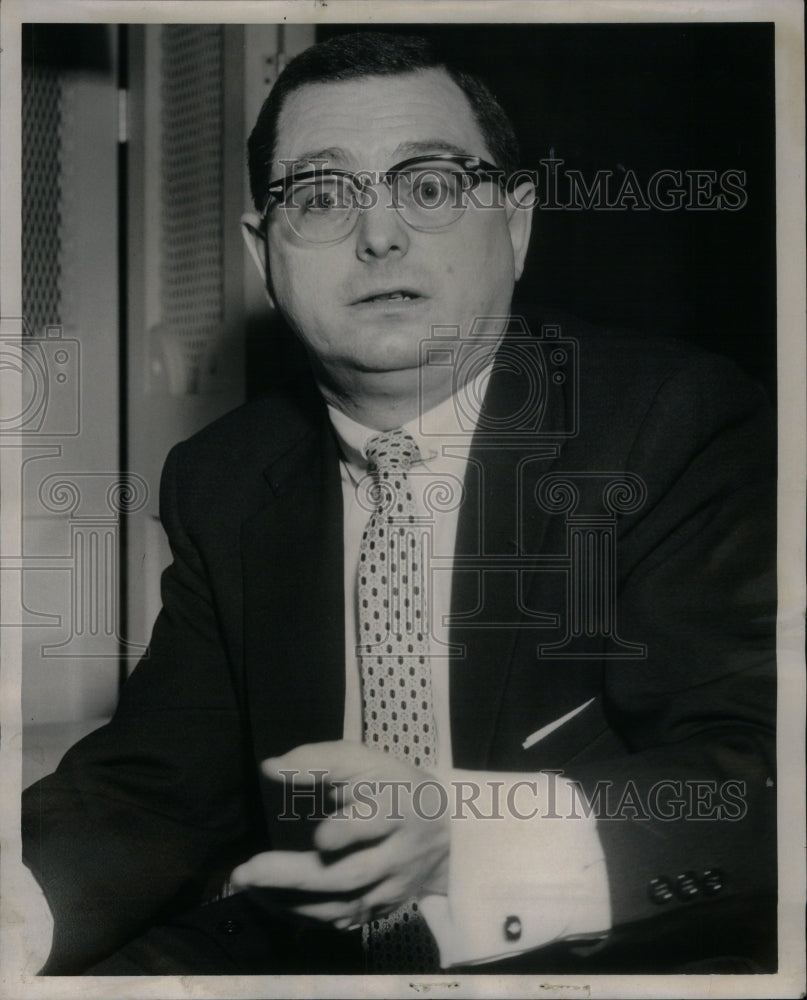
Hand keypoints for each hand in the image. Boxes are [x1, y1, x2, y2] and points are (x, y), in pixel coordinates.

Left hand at [230, 740, 449, 929]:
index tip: (318, 836)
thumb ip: (318, 760)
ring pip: (344, 905)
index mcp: (397, 805)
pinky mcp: (384, 910)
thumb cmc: (392, 785)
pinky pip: (342, 920)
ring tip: (249, 888)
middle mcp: (398, 852)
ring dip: (292, 902)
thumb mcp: (365, 761)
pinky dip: (305, 916)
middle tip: (247, 871)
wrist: (445, 830)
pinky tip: (271, 902)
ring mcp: (392, 888)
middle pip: (350, 873)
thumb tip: (269, 768)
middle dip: (296, 875)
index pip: (373, 823)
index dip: (347, 831)